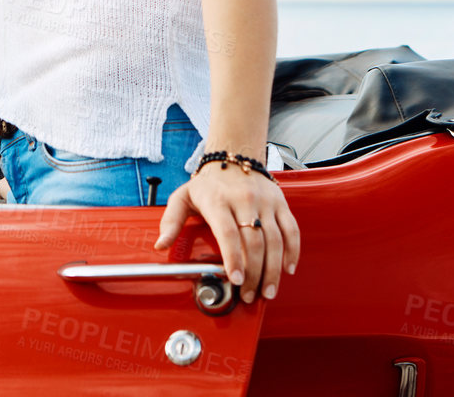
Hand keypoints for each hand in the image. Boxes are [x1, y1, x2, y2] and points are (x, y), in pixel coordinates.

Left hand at [154, 162, 298, 304]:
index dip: (233, 259)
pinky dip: (292, 251)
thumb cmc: (208, 184)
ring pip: (275, 240)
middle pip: (254, 242)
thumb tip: (160, 245)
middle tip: (249, 294)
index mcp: (218, 201)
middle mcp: (244, 200)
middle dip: (254, 273)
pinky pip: (291, 230)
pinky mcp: (280, 203)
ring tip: (268, 290)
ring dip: (273, 270)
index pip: (228, 233)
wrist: (233, 158)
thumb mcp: (182, 198)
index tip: (235, 280)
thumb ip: (170, 222)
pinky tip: (287, 268)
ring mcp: (265, 202)